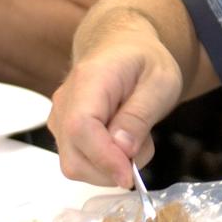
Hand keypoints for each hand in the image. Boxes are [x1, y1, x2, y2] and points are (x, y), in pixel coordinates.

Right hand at [48, 33, 184, 188]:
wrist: (122, 46)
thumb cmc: (143, 60)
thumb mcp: (161, 81)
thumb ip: (140, 115)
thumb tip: (123, 150)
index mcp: (89, 80)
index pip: (81, 128)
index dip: (104, 158)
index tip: (129, 175)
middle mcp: (66, 100)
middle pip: (73, 156)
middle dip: (112, 169)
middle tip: (143, 146)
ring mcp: (60, 117)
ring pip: (75, 165)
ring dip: (110, 168)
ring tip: (135, 139)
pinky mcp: (64, 132)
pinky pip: (79, 161)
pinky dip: (104, 164)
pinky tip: (121, 142)